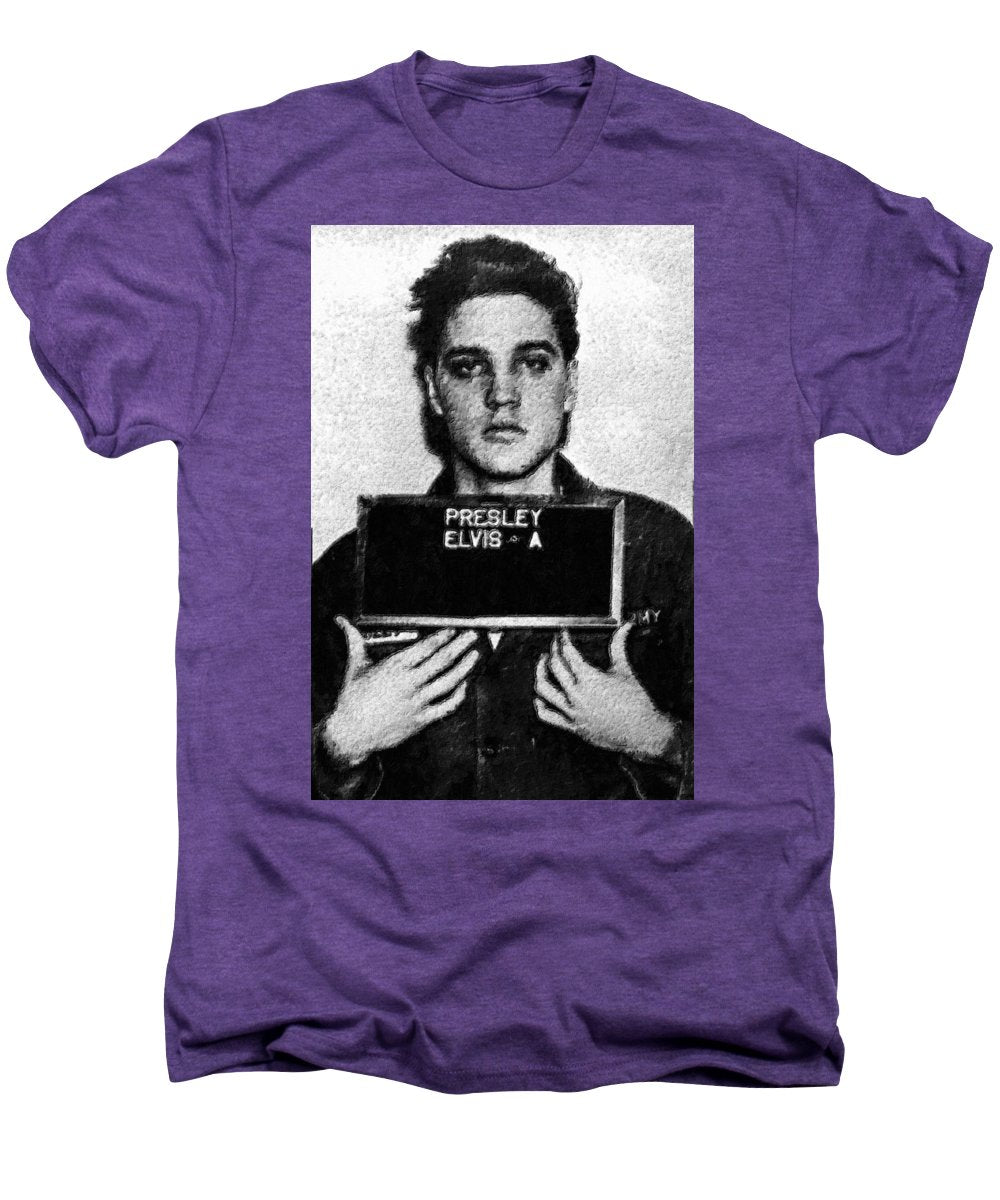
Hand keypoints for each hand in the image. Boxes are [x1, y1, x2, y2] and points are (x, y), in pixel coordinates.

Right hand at [319, 618, 478, 766]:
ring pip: (449, 682)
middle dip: (460, 645)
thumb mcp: (354, 666)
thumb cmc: (351, 700)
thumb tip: (341, 621)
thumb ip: (353, 640)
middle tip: (471, 635)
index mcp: (394, 667)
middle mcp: (408, 683)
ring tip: (474, 655)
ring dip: (465, 667)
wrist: (350, 734)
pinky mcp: (421, 720)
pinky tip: (464, 685)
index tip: (452, 630)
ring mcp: (417, 703)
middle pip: (442, 660)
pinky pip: (446, 707)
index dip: (442, 637)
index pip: (425, 647)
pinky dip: (459, 696)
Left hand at [534, 623, 675, 760]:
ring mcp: (573, 712)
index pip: (568, 653)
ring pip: (545, 690)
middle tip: (555, 645)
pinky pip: (548, 716)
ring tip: (543, 664)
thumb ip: (619, 646)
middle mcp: (577, 695)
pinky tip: (539, 698)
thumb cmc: (637, 703)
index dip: (564, 640)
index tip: (563, 634)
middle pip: (555, 667)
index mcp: (590, 679)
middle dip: (553, 651)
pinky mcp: (573, 727)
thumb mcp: (625, 670)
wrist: (643, 732)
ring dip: (540, 673)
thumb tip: (625, 627)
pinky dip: (540, 705)